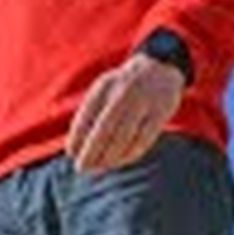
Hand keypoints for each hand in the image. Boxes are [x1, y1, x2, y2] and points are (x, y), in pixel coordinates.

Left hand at [66, 53, 184, 173]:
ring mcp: (144, 101)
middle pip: (104, 130)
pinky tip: (120, 161)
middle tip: (82, 168)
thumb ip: (88, 115)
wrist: (160, 66)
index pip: (86, 116)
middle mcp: (124, 92)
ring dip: (109, 157)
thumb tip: (72, 149)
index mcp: (105, 86)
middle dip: (90, 152)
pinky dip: (129, 154)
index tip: (71, 154)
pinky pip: (143, 140)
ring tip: (100, 166)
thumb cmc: (121, 88)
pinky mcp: (161, 112)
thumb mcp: (103, 91)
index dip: (77, 138)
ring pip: (123, 137)